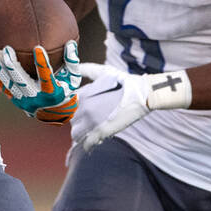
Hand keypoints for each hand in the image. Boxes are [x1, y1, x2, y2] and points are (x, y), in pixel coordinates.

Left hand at [0, 39, 81, 122]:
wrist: (55, 113)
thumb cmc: (66, 89)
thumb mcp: (73, 78)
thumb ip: (72, 62)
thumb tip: (71, 43)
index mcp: (52, 93)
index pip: (46, 77)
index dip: (42, 63)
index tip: (38, 48)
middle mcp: (36, 99)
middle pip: (21, 81)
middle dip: (12, 65)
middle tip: (7, 48)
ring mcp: (24, 101)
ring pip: (9, 84)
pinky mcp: (17, 101)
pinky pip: (4, 88)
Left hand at [71, 62, 191, 150]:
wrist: (143, 94)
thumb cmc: (125, 82)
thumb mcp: (104, 72)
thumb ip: (87, 69)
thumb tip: (75, 66)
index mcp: (83, 94)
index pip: (67, 106)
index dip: (70, 109)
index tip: (75, 112)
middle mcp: (85, 108)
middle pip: (71, 120)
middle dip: (77, 122)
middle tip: (85, 122)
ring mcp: (92, 121)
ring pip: (76, 134)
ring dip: (81, 134)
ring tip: (88, 133)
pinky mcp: (102, 131)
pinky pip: (87, 143)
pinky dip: (88, 144)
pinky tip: (93, 141)